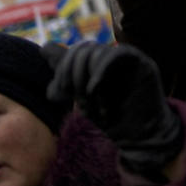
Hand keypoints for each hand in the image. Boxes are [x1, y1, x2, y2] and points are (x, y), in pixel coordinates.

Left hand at [42, 42, 183, 171]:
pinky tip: (93, 88)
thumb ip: (67, 76)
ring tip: (89, 101)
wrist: (139, 137)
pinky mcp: (141, 63)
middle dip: (71, 72)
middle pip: (83, 49)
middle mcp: (113, 57)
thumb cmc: (112, 120)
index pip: (75, 51)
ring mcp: (128, 59)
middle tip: (72, 95)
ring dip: (85, 77)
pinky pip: (117, 53)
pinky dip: (100, 69)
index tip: (58, 93)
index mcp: (99, 63)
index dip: (62, 68)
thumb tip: (45, 48)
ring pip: (97, 51)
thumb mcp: (81, 98)